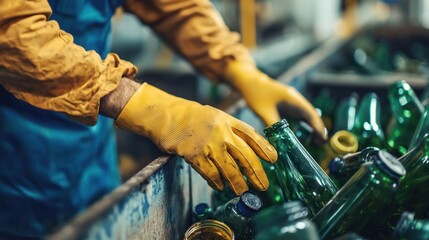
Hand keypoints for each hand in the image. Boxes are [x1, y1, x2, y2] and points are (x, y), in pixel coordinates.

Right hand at [114, 83, 277, 194]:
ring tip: (243, 192)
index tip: (274, 160)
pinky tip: (220, 187)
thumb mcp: (216, 116)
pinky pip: (211, 173)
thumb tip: (250, 150)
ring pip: (230, 169)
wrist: (167, 116)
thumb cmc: (193, 118)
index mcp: (228, 120)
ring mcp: (208, 144)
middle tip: (264, 186)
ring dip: (238, 183)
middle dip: (256, 173)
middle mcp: (221, 132)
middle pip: (245, 156)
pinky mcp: (195, 155)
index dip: (264, 148)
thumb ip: (232, 130)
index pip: (252, 136)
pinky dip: (217, 182)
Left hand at [225, 61, 327, 144]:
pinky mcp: (288, 105)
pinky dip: (304, 125)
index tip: (323, 139)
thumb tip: (278, 145)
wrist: (250, 83)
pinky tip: (304, 135)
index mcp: (294, 99)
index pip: (311, 114)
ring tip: (315, 142)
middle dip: (318, 129)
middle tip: (321, 144)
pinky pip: (300, 116)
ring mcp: (293, 102)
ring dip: (312, 128)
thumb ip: (273, 128)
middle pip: (312, 116)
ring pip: (307, 116)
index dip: (318, 127)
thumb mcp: (264, 113)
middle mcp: (297, 100)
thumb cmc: (256, 95)